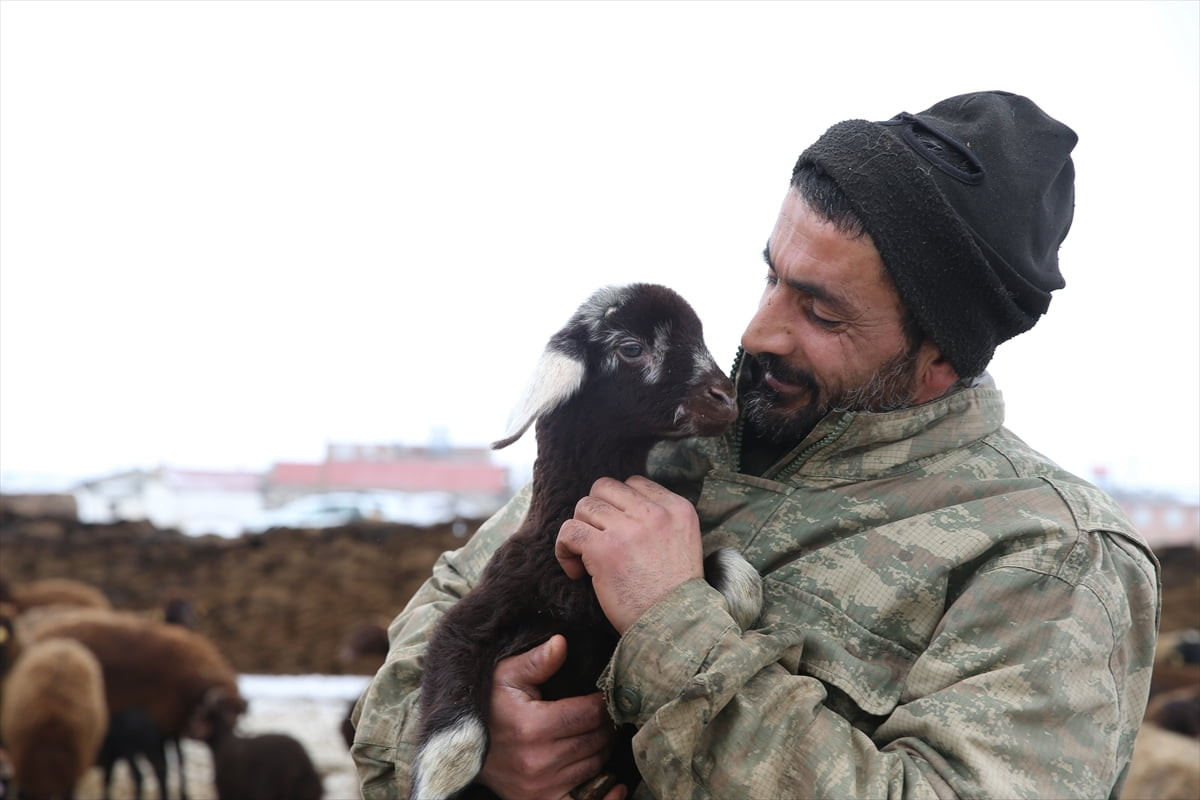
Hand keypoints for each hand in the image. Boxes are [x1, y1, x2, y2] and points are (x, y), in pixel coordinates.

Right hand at [478, 635, 626, 799]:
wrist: (460, 745)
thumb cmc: (489, 704)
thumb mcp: (506, 675)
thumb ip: (537, 660)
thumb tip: (561, 643)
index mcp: (532, 726)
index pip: (588, 713)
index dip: (603, 702)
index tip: (605, 693)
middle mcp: (537, 761)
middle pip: (596, 740)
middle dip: (606, 724)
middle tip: (607, 712)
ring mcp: (539, 787)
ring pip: (595, 766)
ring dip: (602, 748)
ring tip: (599, 732)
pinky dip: (605, 793)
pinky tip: (614, 781)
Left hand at [556, 475, 703, 633]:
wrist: (675, 629)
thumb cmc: (674, 595)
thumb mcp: (683, 543)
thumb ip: (659, 520)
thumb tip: (619, 508)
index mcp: (678, 509)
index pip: (634, 483)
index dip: (618, 505)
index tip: (616, 531)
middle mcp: (655, 514)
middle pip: (604, 488)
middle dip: (595, 512)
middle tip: (597, 540)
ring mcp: (629, 530)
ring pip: (584, 506)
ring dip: (579, 531)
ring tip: (585, 558)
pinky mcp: (605, 550)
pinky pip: (569, 532)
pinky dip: (564, 549)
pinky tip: (576, 570)